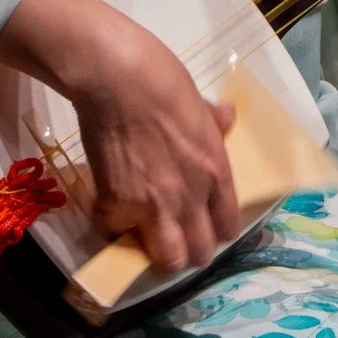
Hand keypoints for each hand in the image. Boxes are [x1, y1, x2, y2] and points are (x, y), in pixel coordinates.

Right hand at [0, 0, 239, 273]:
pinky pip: (114, 235)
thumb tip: (226, 117)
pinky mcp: (115, 205)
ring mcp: (152, 206)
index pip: (227, 225)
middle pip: (198, 254)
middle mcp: (190, 197)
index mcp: (215, 170)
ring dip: (157, 255)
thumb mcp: (199, 100)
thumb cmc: (162, 78)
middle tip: (175, 238)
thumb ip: (214, 121)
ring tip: (147, 239)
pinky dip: (111, 229)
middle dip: (189, 252)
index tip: (205, 225)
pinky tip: (110, 214)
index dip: (216, 230)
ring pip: (165, 261)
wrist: (116, 76)